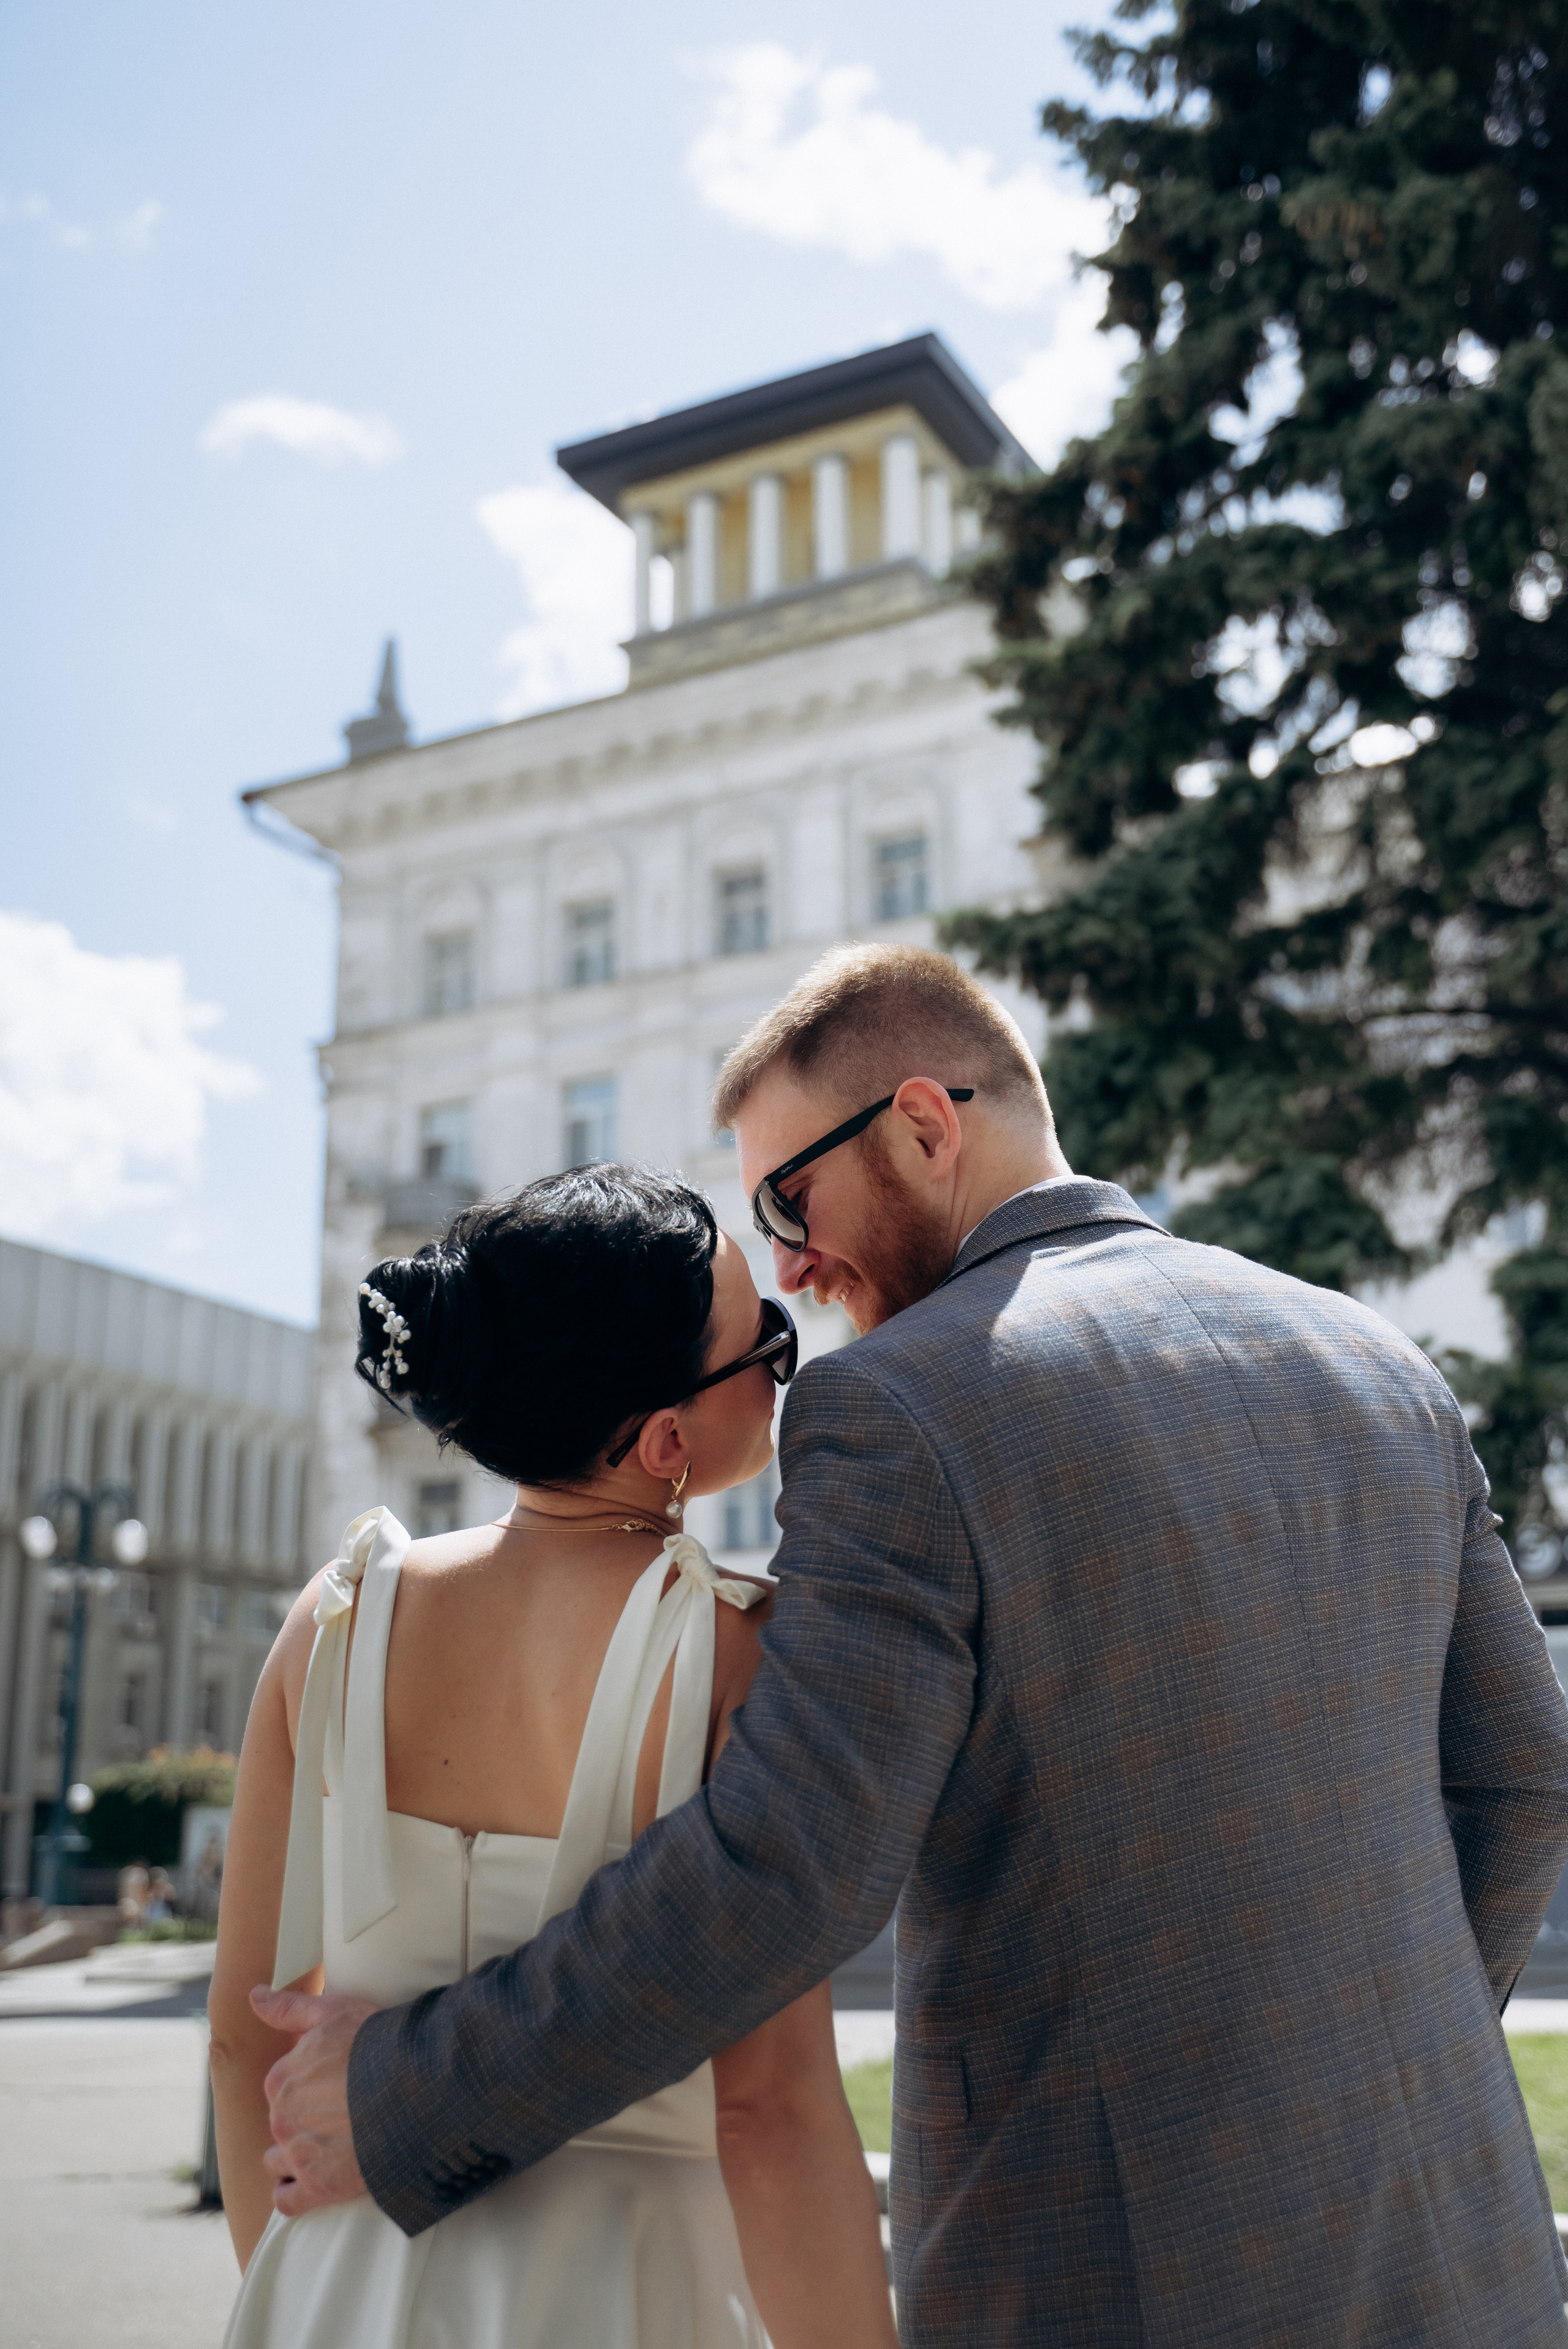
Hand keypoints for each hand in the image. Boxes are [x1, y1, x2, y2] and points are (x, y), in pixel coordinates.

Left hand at [250, 1984, 379, 2215]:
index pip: (282, 2088)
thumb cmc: (377, 2045)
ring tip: (331, 2148)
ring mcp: (297, 2155)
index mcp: (281, 2078)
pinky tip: (317, 2180)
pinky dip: (295, 2193)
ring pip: (277, 2162)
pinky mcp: (316, 2187)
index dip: (309, 2087)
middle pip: (281, 2124)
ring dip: (295, 2158)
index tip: (334, 2087)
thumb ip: (288, 2008)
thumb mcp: (334, 2012)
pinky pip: (286, 2200)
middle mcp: (281, 2118)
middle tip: (341, 2116)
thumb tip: (254, 1995)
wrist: (416, 2089)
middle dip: (304, 2121)